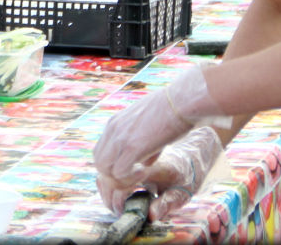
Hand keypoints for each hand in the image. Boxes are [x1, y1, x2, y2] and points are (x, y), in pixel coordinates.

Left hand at [92, 64, 224, 210]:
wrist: (181, 102)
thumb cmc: (171, 112)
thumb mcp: (149, 126)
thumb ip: (143, 144)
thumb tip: (145, 162)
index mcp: (115, 122)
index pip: (101, 151)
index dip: (113, 164)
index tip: (131, 168)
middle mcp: (113, 129)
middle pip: (99, 162)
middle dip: (114, 175)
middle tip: (133, 176)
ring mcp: (121, 138)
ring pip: (105, 170)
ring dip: (121, 179)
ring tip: (140, 175)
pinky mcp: (132, 147)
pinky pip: (119, 173)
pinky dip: (130, 179)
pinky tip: (145, 173)